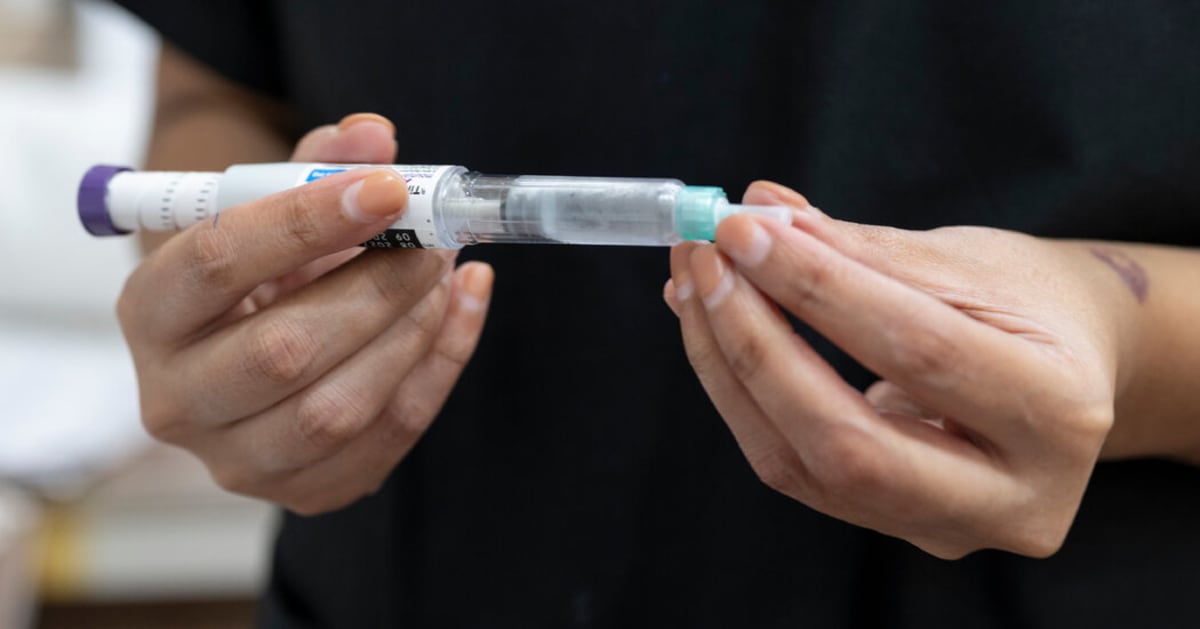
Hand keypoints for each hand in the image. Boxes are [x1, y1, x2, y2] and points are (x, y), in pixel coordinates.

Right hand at [119, 114, 493, 513]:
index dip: (306, 221)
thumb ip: (320, 163)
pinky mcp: (306, 492)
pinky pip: (389, 437)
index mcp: (150, 313)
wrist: (252, 343)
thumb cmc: (263, 267)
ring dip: (413, 331)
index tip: (389, 188)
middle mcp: (178, 400)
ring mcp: (239, 460)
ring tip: (446, 272)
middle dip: (376, 289)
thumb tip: (375, 135)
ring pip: (338, 409)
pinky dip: (442, 366)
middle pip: (282, 352)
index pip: (216, 263)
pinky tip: (463, 306)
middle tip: (432, 241)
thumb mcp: (273, 207)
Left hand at [665, 182, 1141, 557]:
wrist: (1068, 372)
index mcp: (1059, 411)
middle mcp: (1012, 496)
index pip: (916, 349)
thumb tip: (759, 213)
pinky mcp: (893, 526)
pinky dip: (739, 392)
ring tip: (692, 283)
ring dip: (726, 367)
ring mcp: (948, 527)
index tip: (741, 228)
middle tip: (704, 262)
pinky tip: (712, 328)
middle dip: (755, 345)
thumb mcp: (968, 262)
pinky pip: (792, 466)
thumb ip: (863, 249)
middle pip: (849, 443)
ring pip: (802, 465)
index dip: (816, 287)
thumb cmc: (1029, 304)